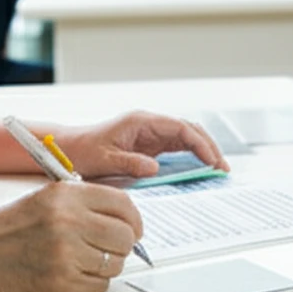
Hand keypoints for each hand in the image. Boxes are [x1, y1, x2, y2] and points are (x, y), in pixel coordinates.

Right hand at [0, 180, 142, 291]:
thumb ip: (84, 202)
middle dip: (124, 243)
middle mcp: (68, 222)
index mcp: (65, 195)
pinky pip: (100, 286)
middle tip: (111, 246)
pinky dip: (93, 283)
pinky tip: (74, 273)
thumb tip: (122, 217)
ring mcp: (65, 254)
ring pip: (115, 263)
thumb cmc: (5, 229)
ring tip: (85, 259)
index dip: (133, 218)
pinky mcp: (61, 282)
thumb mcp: (45, 198)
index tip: (132, 226)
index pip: (122, 204)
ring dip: (107, 264)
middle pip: (125, 236)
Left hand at [54, 111, 229, 179]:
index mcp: (141, 122)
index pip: (180, 128)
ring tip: (217, 169)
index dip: (199, 143)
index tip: (211, 160)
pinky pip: (176, 148)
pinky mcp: (149, 145)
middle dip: (208, 146)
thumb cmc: (84, 151)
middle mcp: (149, 124)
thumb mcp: (105, 159)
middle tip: (222, 167)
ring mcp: (150, 134)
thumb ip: (130, 163)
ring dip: (203, 150)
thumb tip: (155, 167)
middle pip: (188, 129)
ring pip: (185, 137)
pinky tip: (201, 168)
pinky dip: (191, 156)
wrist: (70, 149)